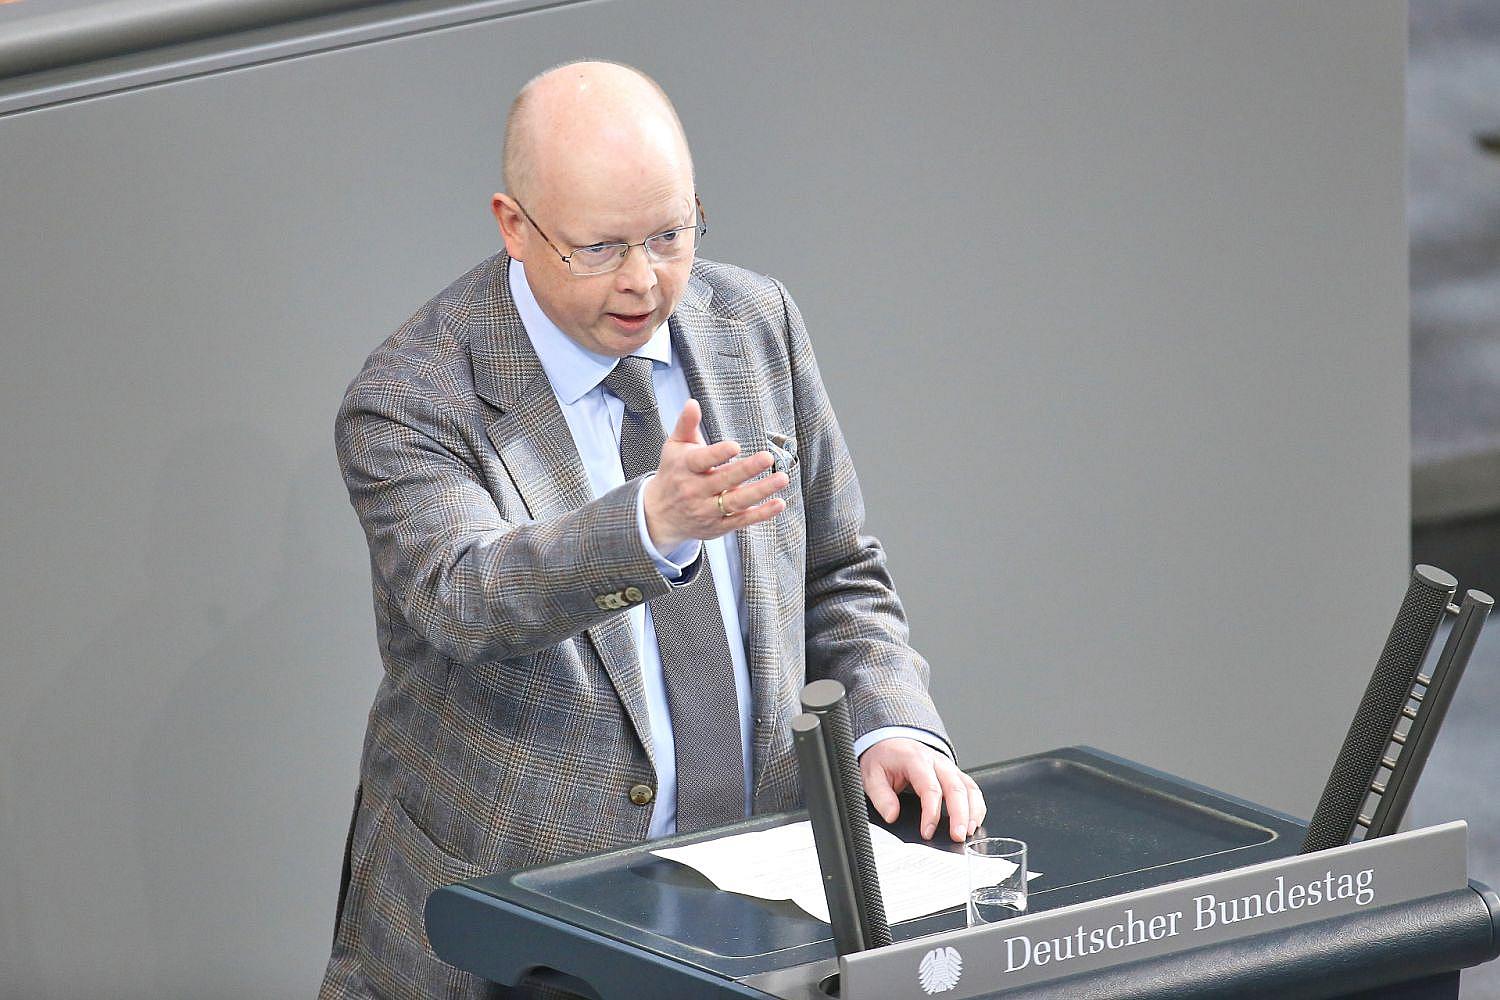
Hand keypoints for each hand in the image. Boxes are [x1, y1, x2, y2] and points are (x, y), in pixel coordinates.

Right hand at [642, 399, 788, 550]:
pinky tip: (778, 503)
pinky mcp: (718, 526)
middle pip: (723, 481)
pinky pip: (741, 521)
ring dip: (760, 491)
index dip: (718, 454)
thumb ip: (686, 424)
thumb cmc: (673, 473)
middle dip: (746, 470)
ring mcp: (707, 510)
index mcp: (685, 468)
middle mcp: (695, 491)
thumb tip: (693, 403)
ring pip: (735, 502)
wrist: (659, 514)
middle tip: (767, 458)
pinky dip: (761, 514)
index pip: (701, 461)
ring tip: (782, 479)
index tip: (735, 446)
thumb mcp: (674, 446)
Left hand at [861, 738, 986, 842]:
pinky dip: (976, 806)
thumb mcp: (872, 775)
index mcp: (916, 760)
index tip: (927, 832)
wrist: (890, 741)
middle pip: (955, 788)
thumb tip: (892, 816)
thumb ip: (881, 796)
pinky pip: (971, 788)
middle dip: (959, 815)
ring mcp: (948, 767)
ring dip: (972, 811)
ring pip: (968, 788)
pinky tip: (974, 821)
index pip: (930, 788)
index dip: (931, 813)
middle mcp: (937, 761)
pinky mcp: (954, 774)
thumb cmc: (884, 758)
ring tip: (968, 832)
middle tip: (957, 836)